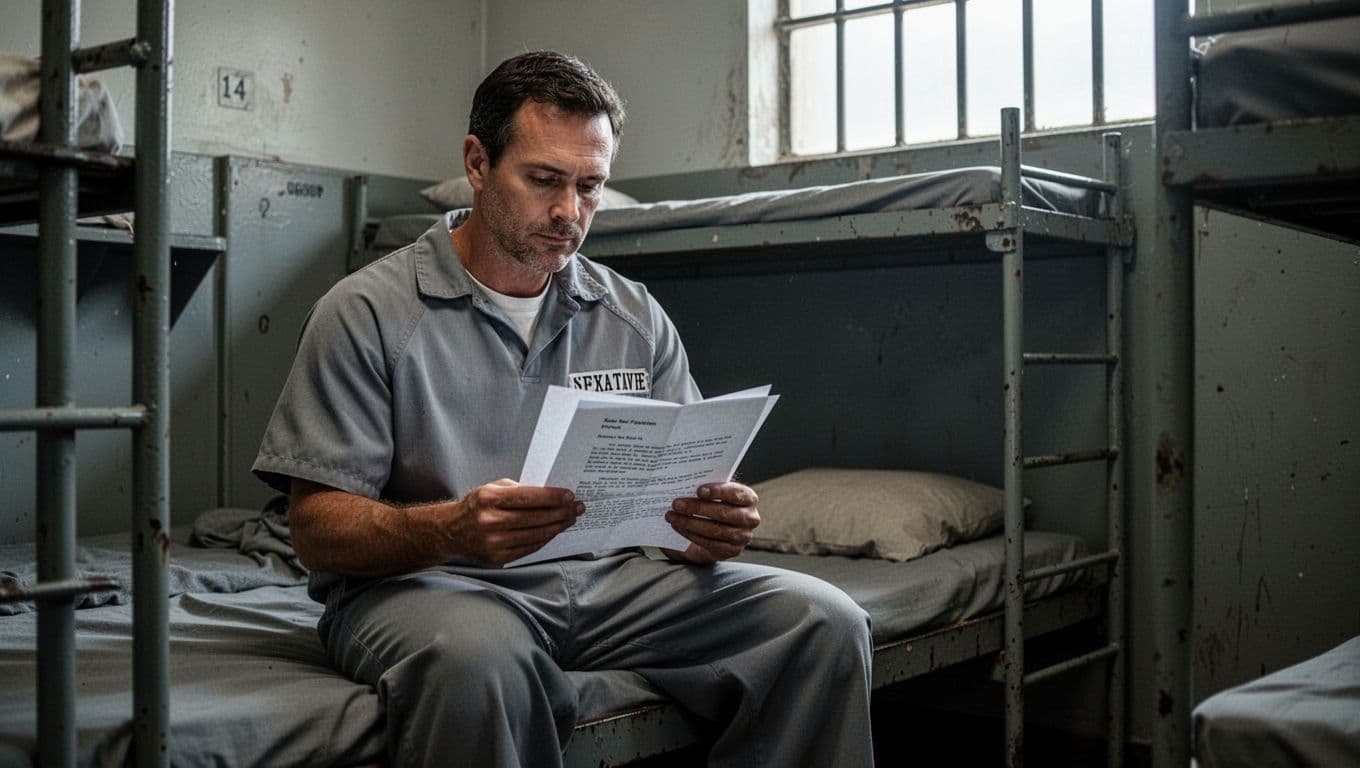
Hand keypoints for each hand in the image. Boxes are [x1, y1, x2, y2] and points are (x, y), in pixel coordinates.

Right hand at [452, 479, 582, 564]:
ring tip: (570, 519)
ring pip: (535, 535)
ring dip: (557, 527)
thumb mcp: (491, 488)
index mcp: (488, 499)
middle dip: (560, 512)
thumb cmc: (476, 505)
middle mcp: (490, 521)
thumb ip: (518, 489)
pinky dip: (545, 539)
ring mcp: (493, 542)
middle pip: (535, 518)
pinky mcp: (498, 558)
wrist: (451, 531)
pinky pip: (529, 548)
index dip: (551, 497)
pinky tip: (554, 531)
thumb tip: (550, 494)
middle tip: (577, 508)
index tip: (569, 496)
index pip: (527, 497)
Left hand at [663, 481, 759, 564]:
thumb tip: (684, 484)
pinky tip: (678, 527)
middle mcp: (751, 517)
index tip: (699, 490)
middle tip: (676, 504)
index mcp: (749, 497)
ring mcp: (743, 536)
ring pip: (715, 530)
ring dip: (690, 523)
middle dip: (697, 508)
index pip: (736, 493)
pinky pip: (710, 543)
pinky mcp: (733, 550)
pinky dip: (691, 534)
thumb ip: (706, 488)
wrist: (717, 528)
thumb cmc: (714, 503)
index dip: (718, 491)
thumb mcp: (714, 493)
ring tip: (672, 516)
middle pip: (723, 513)